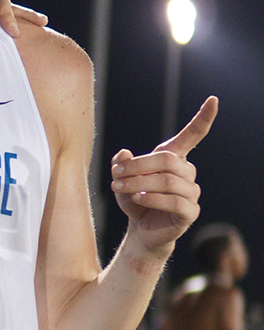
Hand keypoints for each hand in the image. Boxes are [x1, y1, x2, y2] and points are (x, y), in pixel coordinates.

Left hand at [111, 97, 218, 253]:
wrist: (141, 229)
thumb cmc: (135, 200)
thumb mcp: (122, 179)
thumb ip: (122, 165)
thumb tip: (123, 153)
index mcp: (175, 158)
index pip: (193, 135)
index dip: (203, 118)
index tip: (213, 100)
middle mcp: (187, 172)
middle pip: (167, 160)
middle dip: (138, 166)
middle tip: (116, 174)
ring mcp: (191, 192)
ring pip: (167, 181)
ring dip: (139, 183)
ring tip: (120, 187)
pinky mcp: (190, 212)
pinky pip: (173, 201)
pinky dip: (152, 199)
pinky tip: (138, 199)